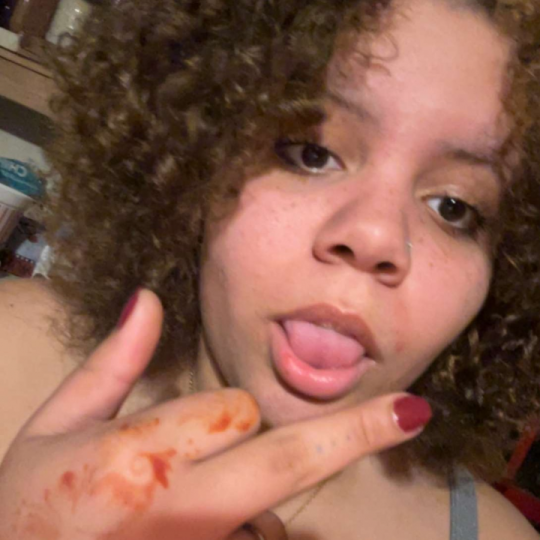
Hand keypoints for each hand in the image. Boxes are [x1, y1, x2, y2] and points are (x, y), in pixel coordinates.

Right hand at [0, 289, 430, 539]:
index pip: (229, 411)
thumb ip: (111, 363)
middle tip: (412, 413)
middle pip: (283, 460)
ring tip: (185, 507)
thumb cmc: (31, 504)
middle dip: (351, 432)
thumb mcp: (55, 426)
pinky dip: (251, 529)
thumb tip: (148, 299)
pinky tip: (205, 526)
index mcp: (132, 458)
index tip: (212, 421)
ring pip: (273, 510)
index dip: (225, 413)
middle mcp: (177, 511)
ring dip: (264, 497)